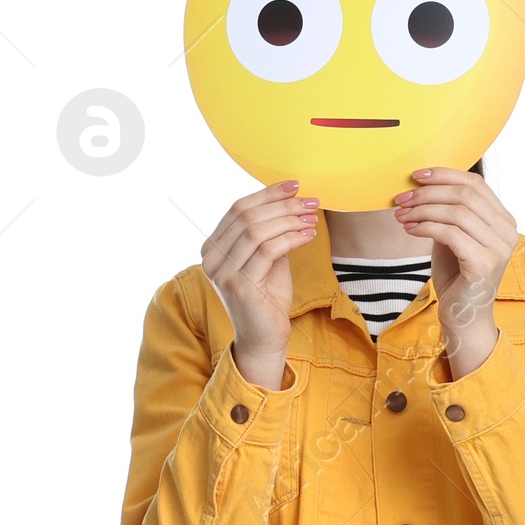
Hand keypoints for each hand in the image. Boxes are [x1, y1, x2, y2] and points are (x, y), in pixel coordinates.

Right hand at [201, 181, 318, 388]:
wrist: (264, 338)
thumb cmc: (267, 299)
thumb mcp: (267, 259)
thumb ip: (269, 233)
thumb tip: (290, 201)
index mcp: (213, 248)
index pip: (238, 209)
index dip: (267, 194)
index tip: (294, 186)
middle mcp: (212, 259)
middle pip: (247, 216)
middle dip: (282, 205)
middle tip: (310, 201)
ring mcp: (223, 273)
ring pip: (257, 231)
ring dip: (289, 220)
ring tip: (312, 217)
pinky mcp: (239, 285)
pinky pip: (269, 250)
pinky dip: (291, 238)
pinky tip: (309, 235)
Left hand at [391, 168, 515, 378]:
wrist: (463, 317)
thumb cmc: (456, 276)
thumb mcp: (453, 236)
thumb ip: (448, 212)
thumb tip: (422, 186)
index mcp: (503, 220)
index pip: (475, 184)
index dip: (444, 175)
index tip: (415, 176)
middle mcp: (507, 231)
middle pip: (465, 195)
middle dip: (429, 193)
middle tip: (401, 198)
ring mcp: (499, 248)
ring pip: (457, 212)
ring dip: (423, 210)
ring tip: (401, 215)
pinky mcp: (484, 264)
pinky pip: (451, 234)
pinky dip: (426, 227)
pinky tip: (410, 230)